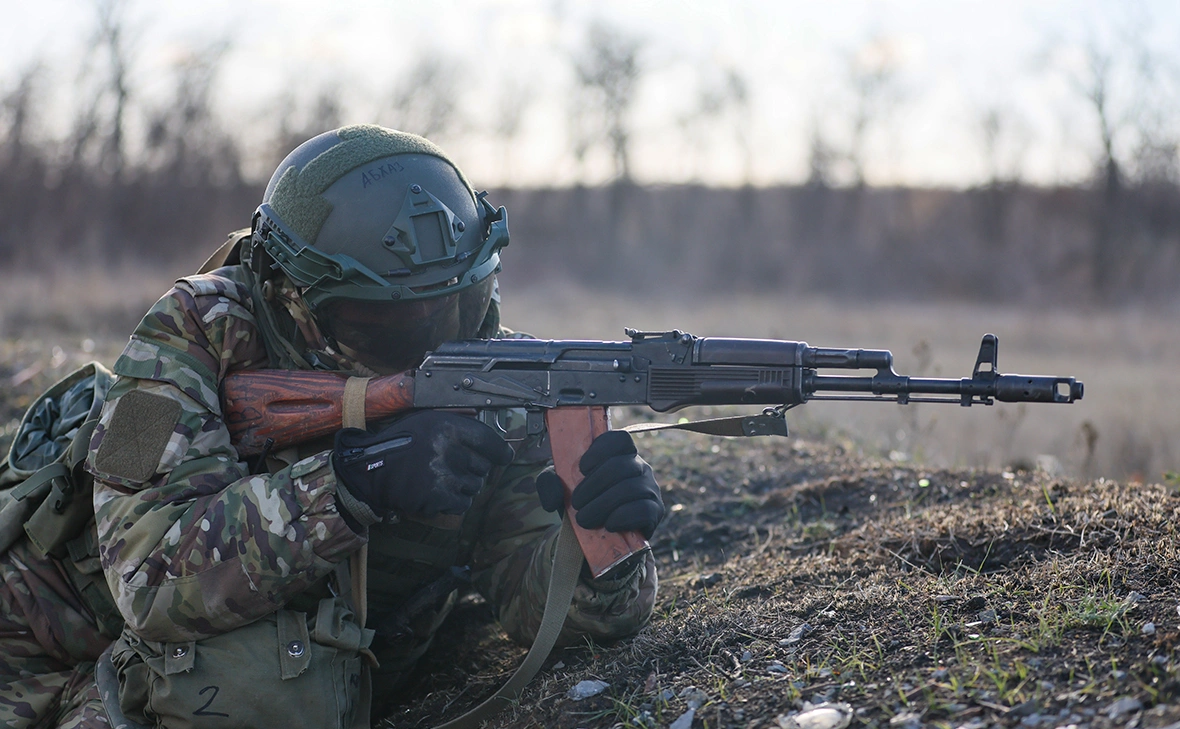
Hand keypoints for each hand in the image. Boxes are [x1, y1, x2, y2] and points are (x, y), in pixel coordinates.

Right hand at [333, 411, 513, 519]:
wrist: (371, 469)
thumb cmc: (400, 444)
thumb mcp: (427, 422)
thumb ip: (457, 429)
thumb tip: (493, 444)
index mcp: (447, 426)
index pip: (488, 440)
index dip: (500, 451)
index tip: (505, 457)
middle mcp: (448, 448)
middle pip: (483, 467)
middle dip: (472, 470)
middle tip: (450, 468)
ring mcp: (444, 474)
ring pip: (474, 487)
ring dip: (463, 487)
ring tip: (440, 480)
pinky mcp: (438, 496)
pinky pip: (462, 504)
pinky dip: (453, 503)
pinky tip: (437, 494)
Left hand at [535, 430, 663, 538]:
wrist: (601, 536)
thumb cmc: (585, 503)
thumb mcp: (562, 489)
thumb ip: (550, 483)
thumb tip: (555, 493)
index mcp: (619, 454)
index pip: (619, 439)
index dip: (600, 450)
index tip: (582, 469)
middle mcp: (639, 466)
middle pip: (620, 466)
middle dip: (593, 486)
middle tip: (577, 503)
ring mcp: (650, 488)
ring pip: (630, 489)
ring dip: (602, 505)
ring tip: (585, 519)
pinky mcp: (655, 511)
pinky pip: (643, 509)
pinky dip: (622, 517)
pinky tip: (609, 524)